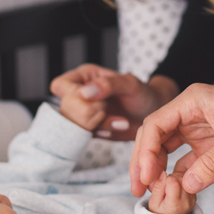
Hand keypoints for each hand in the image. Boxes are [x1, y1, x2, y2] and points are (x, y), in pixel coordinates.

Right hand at [50, 64, 178, 135]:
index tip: (96, 99)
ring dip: (97, 125)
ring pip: (71, 125)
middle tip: (108, 109)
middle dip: (89, 113)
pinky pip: (84, 136)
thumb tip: (84, 92)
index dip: (74, 95)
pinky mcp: (89, 129)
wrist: (154, 113)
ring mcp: (83, 113)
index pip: (60, 86)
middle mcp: (79, 94)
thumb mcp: (130, 84)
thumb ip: (109, 85)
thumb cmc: (143, 94)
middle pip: (65, 108)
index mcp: (84, 76)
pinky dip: (102, 133)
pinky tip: (117, 126)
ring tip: (119, 120)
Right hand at [130, 83, 213, 197]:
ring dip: (160, 171)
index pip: (156, 124)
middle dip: (146, 162)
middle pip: (157, 137)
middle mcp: (194, 113)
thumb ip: (212, 163)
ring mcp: (203, 129)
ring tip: (152, 193)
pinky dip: (181, 176)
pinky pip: (189, 161)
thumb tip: (186, 185)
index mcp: (195, 101)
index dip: (145, 151)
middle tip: (139, 188)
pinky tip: (176, 191)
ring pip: (170, 150)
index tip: (145, 176)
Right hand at [147, 171, 195, 213]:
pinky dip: (182, 183)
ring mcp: (193, 199)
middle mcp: (187, 202)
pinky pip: (190, 182)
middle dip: (172, 177)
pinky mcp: (195, 196)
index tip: (162, 186)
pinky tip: (176, 190)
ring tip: (170, 189)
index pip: (173, 181)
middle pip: (181, 178)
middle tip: (166, 187)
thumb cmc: (159, 213)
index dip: (166, 179)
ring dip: (177, 179)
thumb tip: (163, 173)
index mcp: (175, 204)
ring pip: (186, 178)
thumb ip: (158, 187)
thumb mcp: (153, 202)